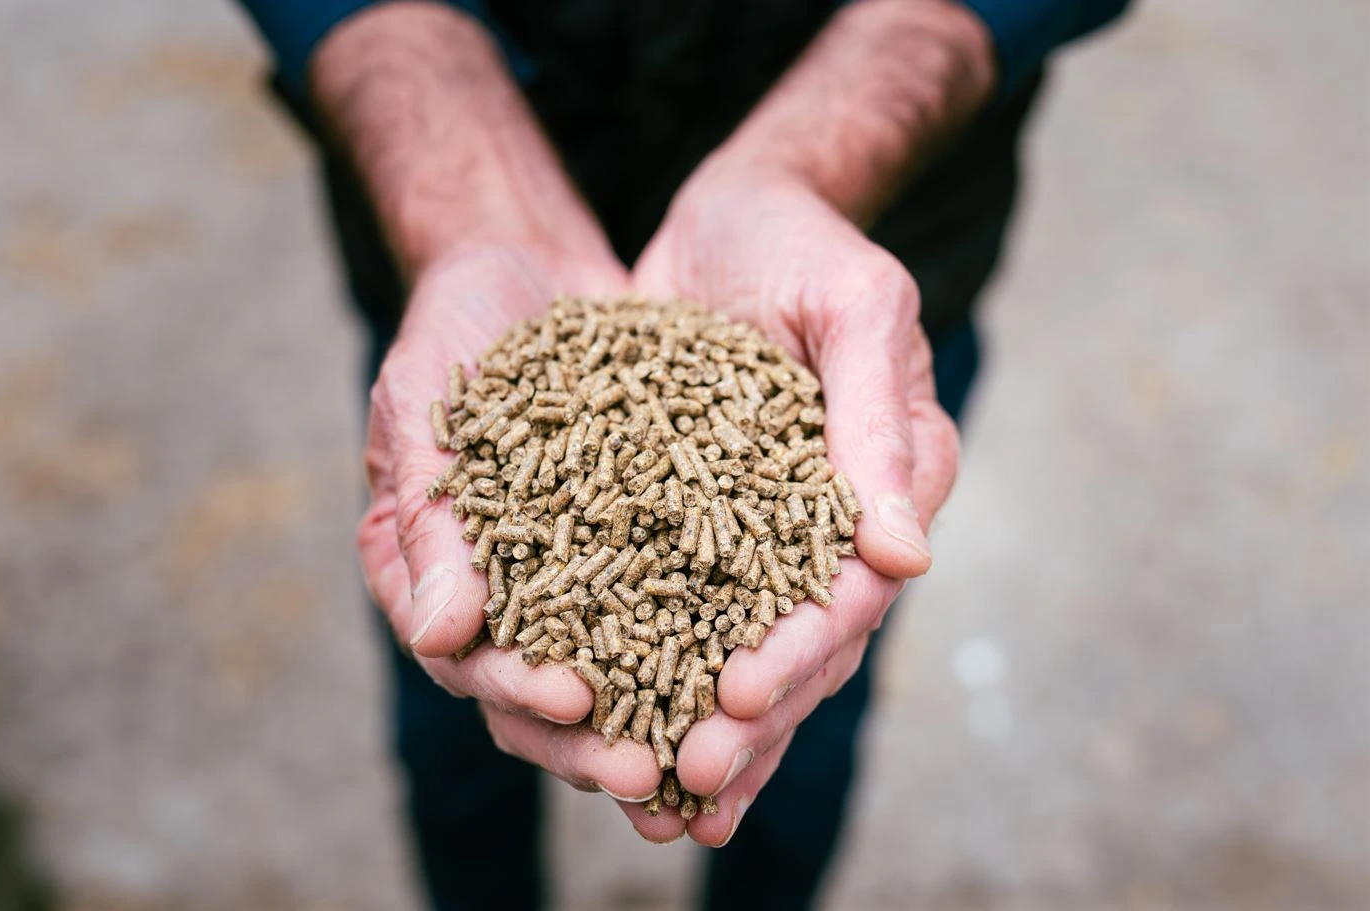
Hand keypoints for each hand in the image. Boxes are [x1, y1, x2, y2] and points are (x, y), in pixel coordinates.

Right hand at [357, 245, 662, 800]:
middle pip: (544, 693)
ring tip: (717, 758)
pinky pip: (676, 610)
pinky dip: (710, 650)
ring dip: (660, 721)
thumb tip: (441, 639)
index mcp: (431, 575)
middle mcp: (502, 594)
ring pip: (616, 672)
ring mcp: (574, 577)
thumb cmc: (453, 330)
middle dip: (597, 739)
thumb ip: (433, 522)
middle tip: (653, 773)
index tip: (578, 698)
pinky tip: (757, 678)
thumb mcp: (426, 407)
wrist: (524, 271)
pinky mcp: (641, 547)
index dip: (520, 687)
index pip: (470, 660)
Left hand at [624, 163, 960, 843]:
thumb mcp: (852, 309)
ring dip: (717, 732)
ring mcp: (775, 531)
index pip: (851, 592)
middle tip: (688, 783)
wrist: (731, 215)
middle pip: (804, 644)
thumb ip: (878, 423)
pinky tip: (629, 735)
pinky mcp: (707, 525)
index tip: (733, 700)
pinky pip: (690, 612)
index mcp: (896, 479)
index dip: (796, 653)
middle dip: (751, 721)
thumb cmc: (800, 241)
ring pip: (750, 648)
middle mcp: (843, 522)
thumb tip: (904, 557)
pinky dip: (665, 675)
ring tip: (664, 805)